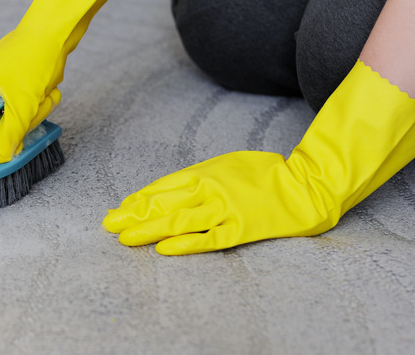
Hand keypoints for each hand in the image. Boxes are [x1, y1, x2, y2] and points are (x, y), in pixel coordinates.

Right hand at [0, 28, 62, 162]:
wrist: (58, 30)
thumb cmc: (34, 59)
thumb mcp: (20, 106)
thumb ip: (7, 137)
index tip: (6, 146)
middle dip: (20, 122)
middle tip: (32, 108)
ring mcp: (3, 85)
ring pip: (17, 119)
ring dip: (36, 112)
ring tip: (43, 94)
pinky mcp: (21, 84)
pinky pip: (30, 107)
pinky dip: (42, 102)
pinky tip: (48, 89)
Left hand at [103, 61, 414, 254]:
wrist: (305, 185)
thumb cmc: (264, 175)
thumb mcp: (226, 165)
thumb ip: (199, 178)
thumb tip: (170, 191)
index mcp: (205, 171)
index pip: (162, 187)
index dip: (137, 200)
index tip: (118, 209)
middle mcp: (210, 188)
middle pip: (164, 203)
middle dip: (133, 214)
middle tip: (109, 225)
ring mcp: (225, 208)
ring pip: (179, 220)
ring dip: (149, 229)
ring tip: (126, 237)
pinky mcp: (240, 228)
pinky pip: (208, 239)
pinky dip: (185, 243)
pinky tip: (164, 249)